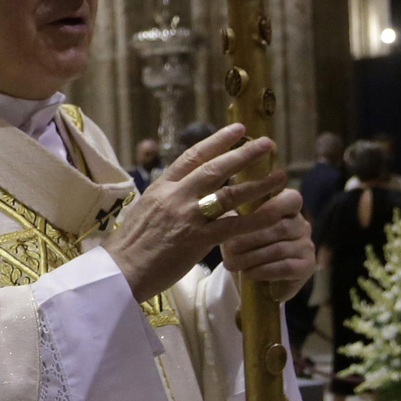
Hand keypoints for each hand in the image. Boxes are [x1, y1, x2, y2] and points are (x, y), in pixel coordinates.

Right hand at [102, 123, 287, 303]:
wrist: (120, 270)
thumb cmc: (129, 245)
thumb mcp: (144, 209)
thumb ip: (166, 198)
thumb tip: (182, 190)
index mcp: (161, 187)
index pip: (192, 156)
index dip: (217, 141)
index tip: (237, 130)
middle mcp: (175, 196)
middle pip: (215, 168)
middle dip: (244, 153)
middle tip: (267, 143)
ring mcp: (187, 217)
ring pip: (230, 194)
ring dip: (258, 183)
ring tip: (280, 175)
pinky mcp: (198, 240)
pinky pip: (235, 226)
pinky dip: (258, 219)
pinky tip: (276, 214)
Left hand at [221, 184, 314, 300]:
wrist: (251, 272)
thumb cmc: (242, 241)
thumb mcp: (236, 223)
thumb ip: (234, 212)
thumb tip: (217, 204)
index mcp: (287, 207)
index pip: (290, 199)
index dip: (273, 205)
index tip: (249, 215)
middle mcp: (301, 224)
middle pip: (278, 228)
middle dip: (250, 239)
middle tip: (229, 249)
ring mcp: (307, 245)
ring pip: (279, 249)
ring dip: (252, 258)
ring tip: (231, 263)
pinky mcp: (307, 266)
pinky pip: (286, 267)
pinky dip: (263, 271)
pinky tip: (248, 273)